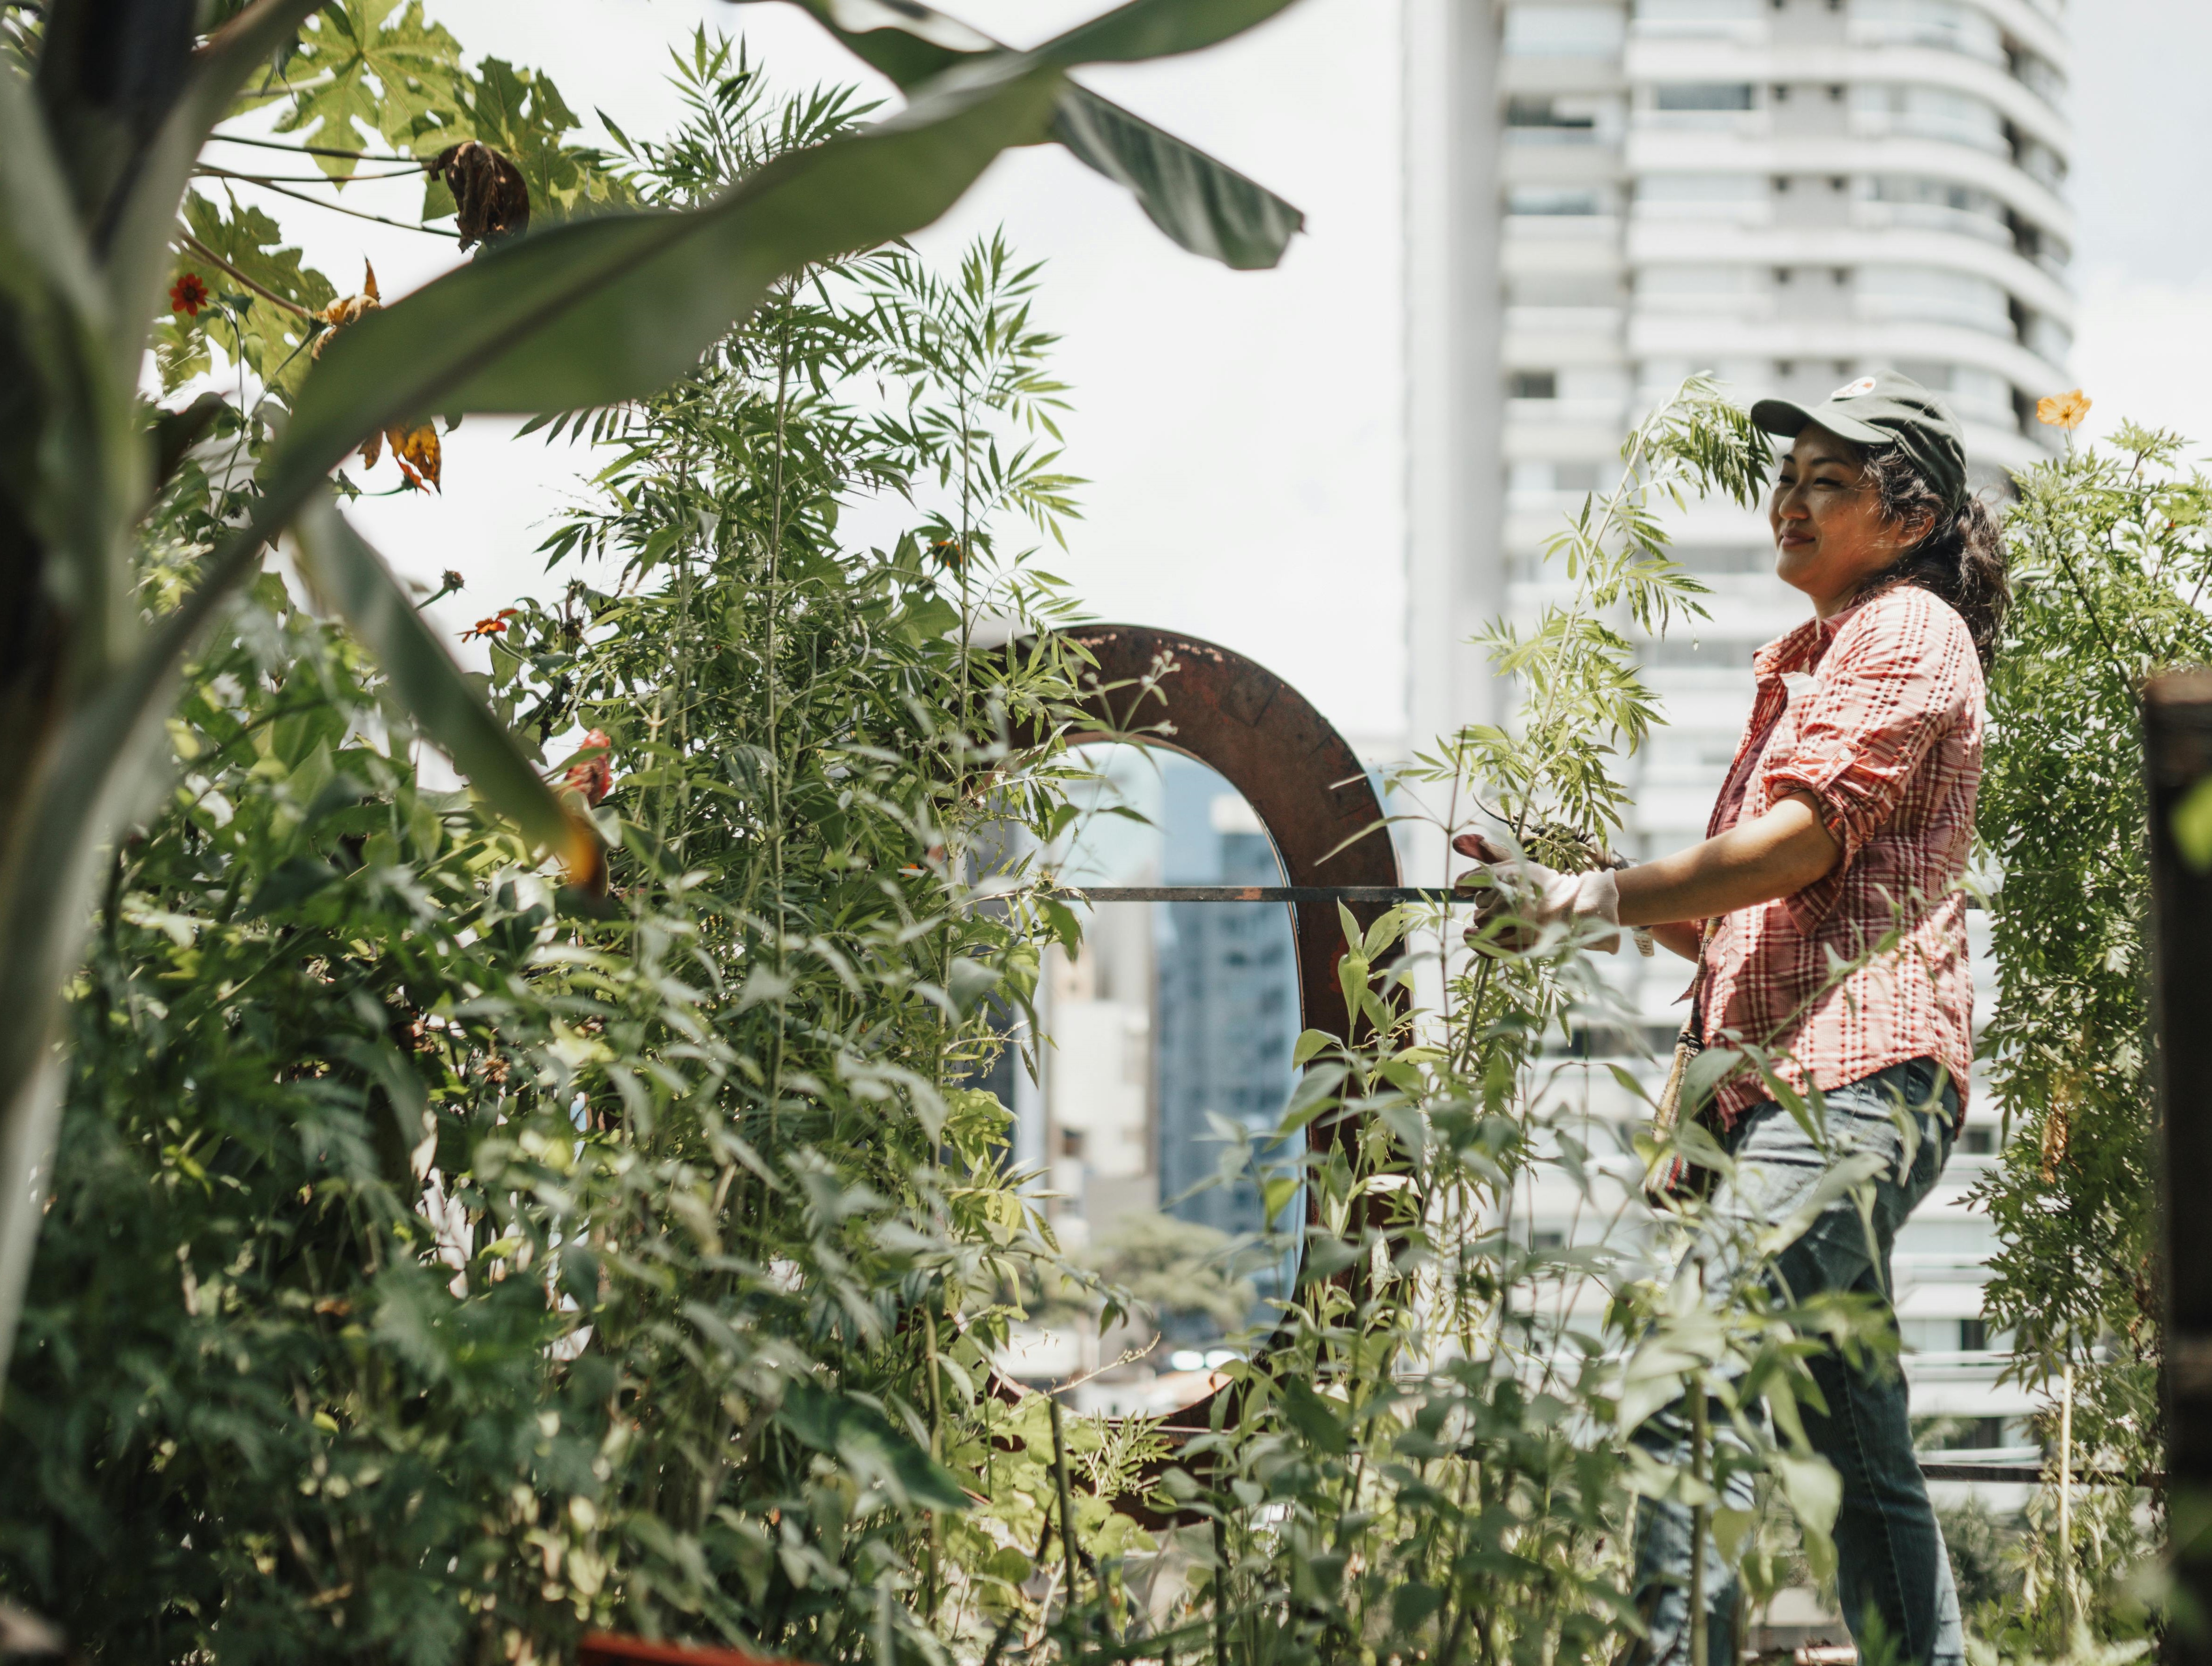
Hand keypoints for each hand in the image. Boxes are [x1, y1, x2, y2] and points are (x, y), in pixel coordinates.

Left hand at [1452, 832, 1621, 953]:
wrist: (1574, 907)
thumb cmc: (1544, 884)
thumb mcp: (1518, 864)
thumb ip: (1489, 853)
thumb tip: (1456, 842)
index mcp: (1506, 875)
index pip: (1470, 881)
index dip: (1465, 886)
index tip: (1463, 890)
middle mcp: (1506, 896)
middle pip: (1479, 903)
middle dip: (1486, 903)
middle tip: (1507, 902)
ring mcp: (1511, 920)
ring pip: (1481, 921)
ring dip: (1487, 919)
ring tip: (1508, 916)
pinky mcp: (1517, 941)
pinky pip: (1486, 943)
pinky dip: (1477, 940)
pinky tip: (1472, 936)